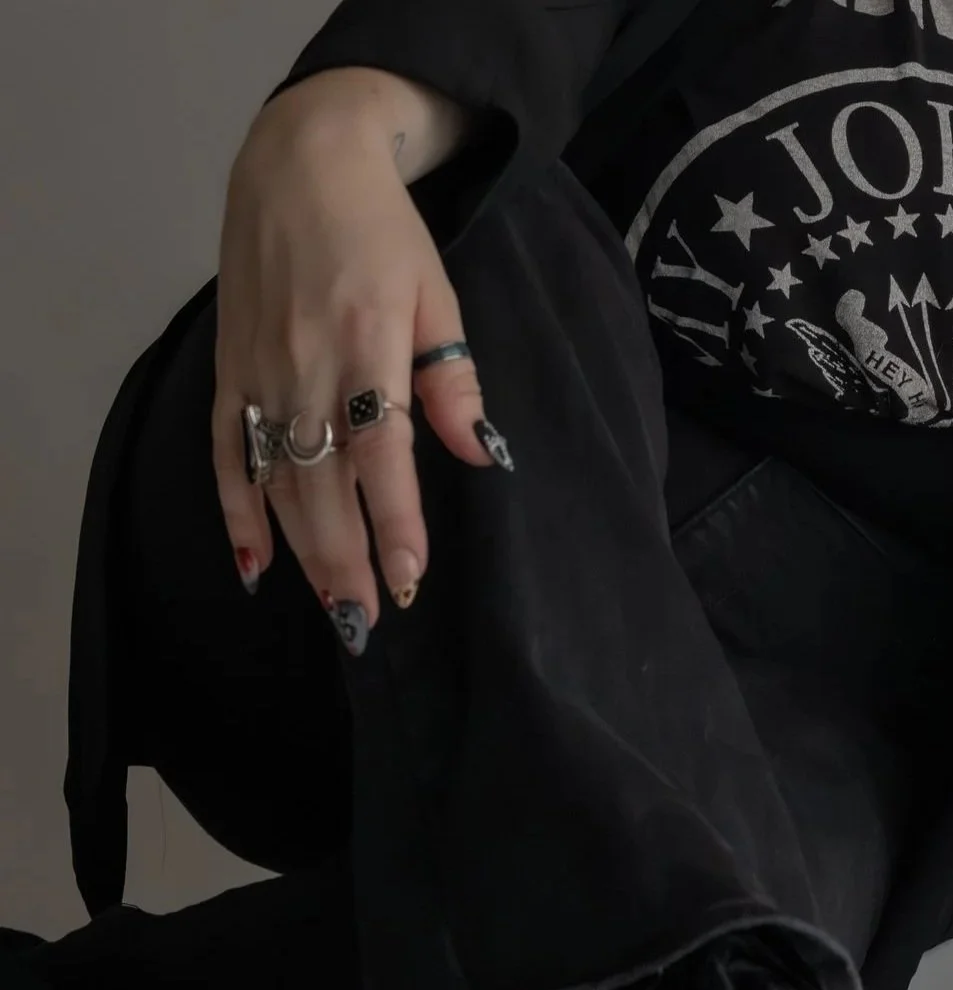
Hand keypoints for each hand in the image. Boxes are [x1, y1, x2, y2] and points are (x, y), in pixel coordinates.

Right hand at [213, 69, 496, 651]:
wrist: (300, 160)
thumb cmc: (384, 231)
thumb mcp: (440, 294)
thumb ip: (455, 379)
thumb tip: (484, 453)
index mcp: (366, 343)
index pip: (381, 453)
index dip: (395, 522)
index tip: (412, 577)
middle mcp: (305, 365)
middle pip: (322, 483)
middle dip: (347, 560)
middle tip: (372, 622)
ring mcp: (258, 371)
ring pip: (276, 481)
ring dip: (304, 552)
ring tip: (338, 609)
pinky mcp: (228, 369)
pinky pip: (224, 452)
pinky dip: (235, 510)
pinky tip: (254, 563)